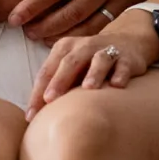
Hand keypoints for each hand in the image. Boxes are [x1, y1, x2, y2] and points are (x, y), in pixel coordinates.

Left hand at [6, 0, 158, 40]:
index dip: (32, 5)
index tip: (15, 17)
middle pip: (72, 12)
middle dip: (46, 26)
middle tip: (26, 33)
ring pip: (93, 25)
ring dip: (67, 36)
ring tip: (45, 41)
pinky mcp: (139, 2)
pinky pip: (113, 26)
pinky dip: (93, 36)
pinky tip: (77, 41)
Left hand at [24, 15, 158, 120]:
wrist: (127, 43)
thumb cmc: (90, 63)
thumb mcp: (71, 69)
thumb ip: (55, 86)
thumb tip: (33, 117)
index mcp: (65, 49)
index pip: (48, 71)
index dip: (38, 92)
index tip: (31, 114)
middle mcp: (84, 46)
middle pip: (69, 62)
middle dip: (59, 81)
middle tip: (49, 100)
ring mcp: (106, 50)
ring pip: (99, 60)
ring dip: (93, 73)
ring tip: (88, 88)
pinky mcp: (127, 58)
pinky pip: (123, 66)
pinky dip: (121, 74)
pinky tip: (118, 86)